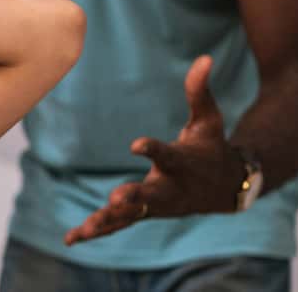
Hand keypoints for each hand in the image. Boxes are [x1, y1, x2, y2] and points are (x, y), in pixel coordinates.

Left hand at [64, 56, 242, 244]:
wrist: (226, 187)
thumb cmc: (211, 146)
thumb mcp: (210, 119)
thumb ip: (200, 92)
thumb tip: (204, 58)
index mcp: (183, 162)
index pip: (166, 154)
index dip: (152, 148)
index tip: (136, 144)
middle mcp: (170, 188)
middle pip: (150, 195)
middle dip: (133, 197)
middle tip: (115, 199)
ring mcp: (156, 205)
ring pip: (130, 216)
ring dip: (107, 222)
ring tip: (84, 229)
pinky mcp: (144, 213)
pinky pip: (118, 225)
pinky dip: (96, 232)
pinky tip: (70, 239)